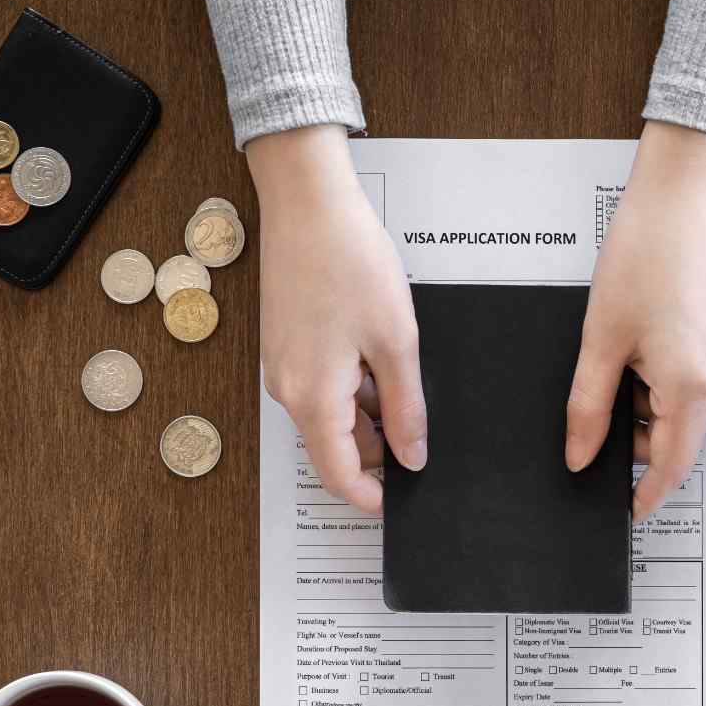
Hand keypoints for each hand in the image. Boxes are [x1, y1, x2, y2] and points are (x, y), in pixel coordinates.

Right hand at [247, 125, 426, 514]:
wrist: (306, 200)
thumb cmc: (347, 259)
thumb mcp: (396, 341)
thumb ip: (405, 407)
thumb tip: (412, 455)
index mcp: (312, 399)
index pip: (339, 476)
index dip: (372, 498)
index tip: (402, 504)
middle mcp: (288, 390)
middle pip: (336, 447)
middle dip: (379, 449)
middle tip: (422, 429)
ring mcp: (283, 367)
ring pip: (333, 414)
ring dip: (370, 410)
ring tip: (404, 372)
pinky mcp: (287, 345)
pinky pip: (324, 385)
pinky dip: (355, 384)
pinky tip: (382, 351)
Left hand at [566, 121, 705, 521]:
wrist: (689, 190)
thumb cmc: (648, 249)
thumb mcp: (601, 338)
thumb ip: (587, 407)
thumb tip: (580, 453)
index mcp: (694, 386)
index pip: (671, 467)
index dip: (647, 493)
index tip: (628, 509)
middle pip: (681, 436)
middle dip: (641, 431)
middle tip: (606, 395)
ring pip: (692, 406)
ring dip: (656, 397)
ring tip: (629, 346)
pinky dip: (675, 374)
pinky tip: (653, 332)